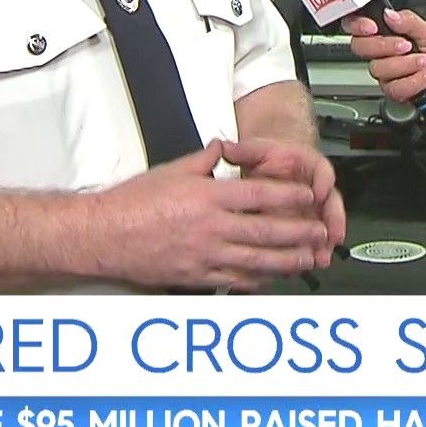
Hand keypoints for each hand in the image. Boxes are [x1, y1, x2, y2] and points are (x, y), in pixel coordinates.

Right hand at [89, 141, 330, 291]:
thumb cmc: (133, 203)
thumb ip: (204, 160)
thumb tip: (222, 146)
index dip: (289, 196)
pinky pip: (236, 280)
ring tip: (308, 259)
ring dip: (288, 260)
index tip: (308, 196)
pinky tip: (273, 278)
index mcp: (208, 196)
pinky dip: (259, 279)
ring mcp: (205, 255)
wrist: (104, 235)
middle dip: (299, 232)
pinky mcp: (196, 275)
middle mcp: (211, 227)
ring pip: (258, 260)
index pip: (260, 195)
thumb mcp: (172, 169)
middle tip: (321, 231)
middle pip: (267, 230)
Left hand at [221, 137, 346, 268]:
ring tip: (321, 258)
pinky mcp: (307, 224)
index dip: (322, 182)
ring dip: (324, 243)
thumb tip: (224, 147)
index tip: (318, 193)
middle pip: (330, 204)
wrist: (274, 164)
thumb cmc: (268, 158)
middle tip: (329, 235)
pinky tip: (305, 266)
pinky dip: (310, 253)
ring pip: (325, 225)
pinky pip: (312, 238)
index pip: (322, 172)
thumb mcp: (255, 150)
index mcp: (309, 165)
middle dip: (331, 221)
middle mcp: (317, 188)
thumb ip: (242, 150)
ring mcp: (314, 208)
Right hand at [341, 8, 425, 107]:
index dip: (357, 26)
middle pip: (360, 48)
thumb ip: (409, 21)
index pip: (358, 27)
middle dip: (385, 46)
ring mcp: (388, 73)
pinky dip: (414, 80)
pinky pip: (394, 88)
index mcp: (388, 32)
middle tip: (407, 45)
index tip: (372, 27)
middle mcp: (383, 52)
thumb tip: (389, 14)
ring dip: (407, 65)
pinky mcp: (395, 91)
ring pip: (379, 69)